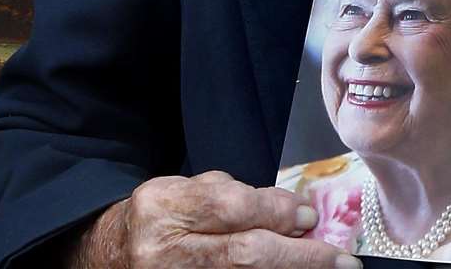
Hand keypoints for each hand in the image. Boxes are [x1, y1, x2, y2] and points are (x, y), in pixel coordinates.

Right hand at [66, 171, 361, 268]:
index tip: (312, 217)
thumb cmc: (163, 216)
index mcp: (164, 207)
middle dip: (300, 258)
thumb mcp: (193, 190)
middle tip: (341, 260)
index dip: (279, 213)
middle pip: (244, 256)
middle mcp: (162, 252)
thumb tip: (300, 214)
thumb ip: (241, 198)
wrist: (110, 255)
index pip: (233, 209)